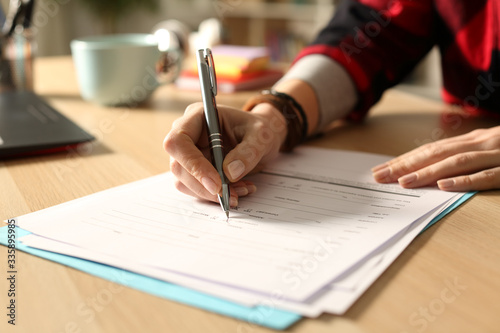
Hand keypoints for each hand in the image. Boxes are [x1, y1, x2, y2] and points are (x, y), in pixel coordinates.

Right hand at [164, 102, 286, 204]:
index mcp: (198, 116)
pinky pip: (196, 189)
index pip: (178, 141)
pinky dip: (215, 195)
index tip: (216, 184)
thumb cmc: (258, 130)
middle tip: (231, 196)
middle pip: (178, 166)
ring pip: (184, 182)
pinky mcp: (193, 170)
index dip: (192, 164)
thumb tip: (230, 173)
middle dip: (204, 186)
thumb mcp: (262, 136)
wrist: (260, 139)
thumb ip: (249, 151)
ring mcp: (187, 154)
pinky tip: (237, 189)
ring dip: (211, 194)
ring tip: (241, 190)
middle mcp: (187, 135)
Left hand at [372, 126, 499, 190]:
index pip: (430, 150)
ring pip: (456, 163)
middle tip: (379, 177)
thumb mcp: (490, 147)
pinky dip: (465, 181)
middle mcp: (482, 143)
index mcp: (474, 139)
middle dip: (405, 165)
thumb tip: (435, 170)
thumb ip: (466, 155)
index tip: (380, 170)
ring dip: (427, 173)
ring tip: (403, 182)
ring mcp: (498, 154)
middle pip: (436, 154)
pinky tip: (445, 186)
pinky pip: (488, 176)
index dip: (404, 159)